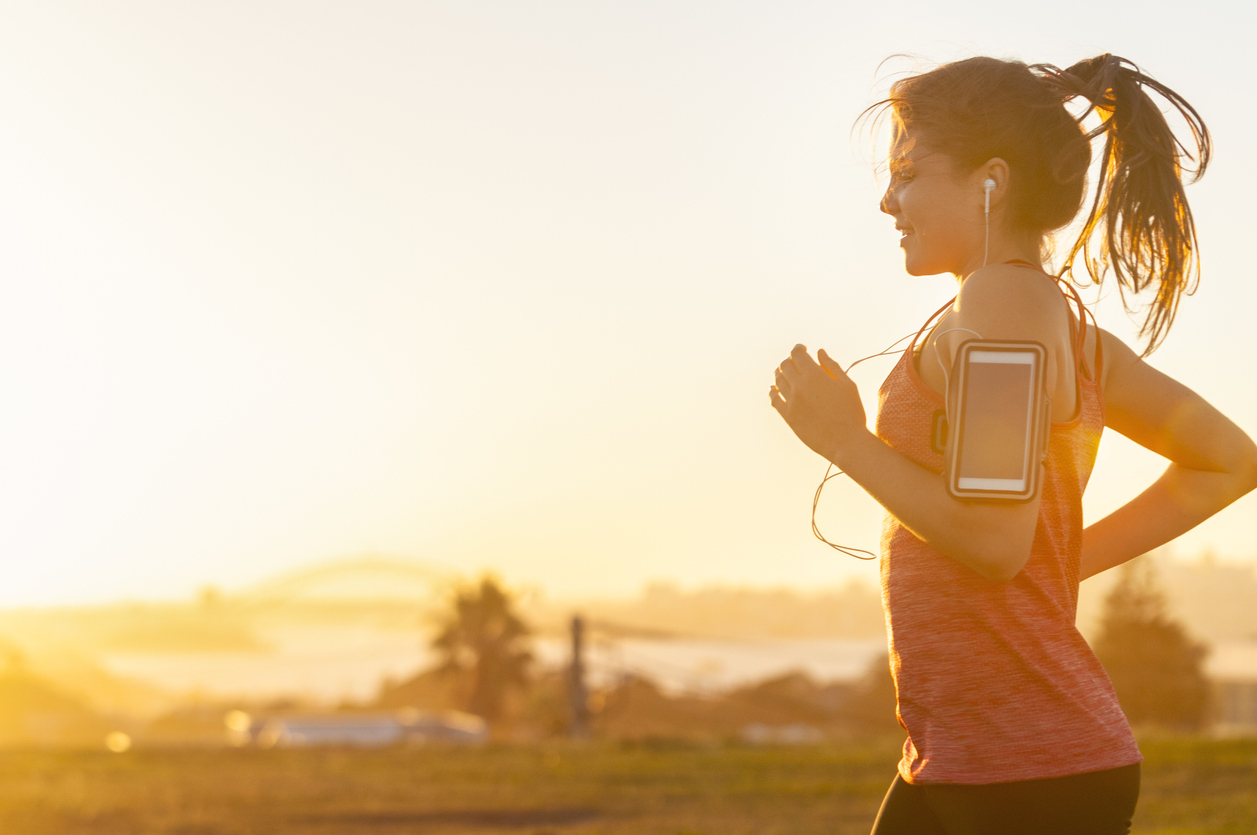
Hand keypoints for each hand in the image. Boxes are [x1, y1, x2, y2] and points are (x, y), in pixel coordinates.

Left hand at [769, 344, 867, 463]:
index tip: (803, 349)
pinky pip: (774, 401)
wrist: (846, 442)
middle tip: (796, 362)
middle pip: (784, 366)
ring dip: (780, 374)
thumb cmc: (852, 412)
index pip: (797, 354)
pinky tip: (773, 389)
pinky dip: (772, 392)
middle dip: (789, 360)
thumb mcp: (847, 385)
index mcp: (814, 376)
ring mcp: (791, 403)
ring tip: (786, 373)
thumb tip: (819, 352)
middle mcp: (799, 387)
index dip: (798, 348)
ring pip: (778, 381)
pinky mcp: (788, 417)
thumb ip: (831, 366)